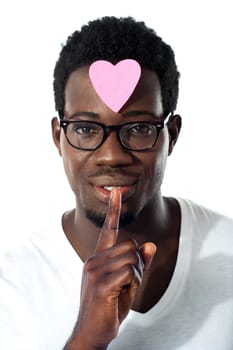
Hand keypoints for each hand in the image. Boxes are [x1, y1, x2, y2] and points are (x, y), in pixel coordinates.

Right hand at [66, 188, 155, 349]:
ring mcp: (96, 271)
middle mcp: (94, 260)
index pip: (108, 229)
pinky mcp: (101, 284)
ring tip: (123, 290)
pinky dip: (134, 284)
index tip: (117, 191)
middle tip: (128, 283)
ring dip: (136, 276)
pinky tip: (121, 295)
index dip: (114, 209)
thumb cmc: (109, 305)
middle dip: (138, 265)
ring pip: (132, 258)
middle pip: (130, 246)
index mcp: (99, 257)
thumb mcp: (127, 282)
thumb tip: (150, 244)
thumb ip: (138, 263)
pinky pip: (130, 272)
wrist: (92, 331)